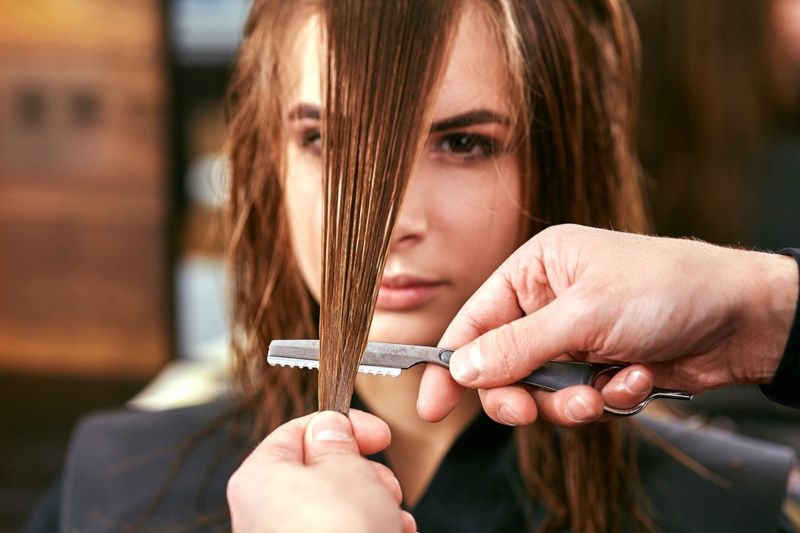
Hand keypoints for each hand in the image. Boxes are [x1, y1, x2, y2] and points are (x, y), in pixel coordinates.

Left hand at [228, 410, 414, 532]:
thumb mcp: (346, 468)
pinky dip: (369, 530)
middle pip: (322, 473)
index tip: (379, 434)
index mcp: (261, 477)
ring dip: (375, 507)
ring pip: (339, 508)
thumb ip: (337, 441)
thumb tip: (329, 427)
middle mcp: (264, 513)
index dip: (343, 426)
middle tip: (385, 486)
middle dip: (365, 476)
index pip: (298, 432)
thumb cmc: (340, 532)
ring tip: (392, 519)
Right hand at [418, 224, 797, 425]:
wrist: (743, 317)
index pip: (476, 318)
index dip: (452, 362)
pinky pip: (578, 400)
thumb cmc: (668, 287)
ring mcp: (575, 338)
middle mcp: (549, 302)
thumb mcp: (585, 314)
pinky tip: (637, 377)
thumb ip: (518, 346)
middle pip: (502, 363)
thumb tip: (462, 369)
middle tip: (527, 412)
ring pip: (540, 390)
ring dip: (568, 401)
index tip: (433, 404)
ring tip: (601, 394)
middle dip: (519, 393)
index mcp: (536, 270)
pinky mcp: (600, 367)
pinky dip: (606, 398)